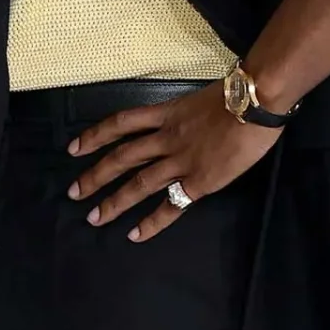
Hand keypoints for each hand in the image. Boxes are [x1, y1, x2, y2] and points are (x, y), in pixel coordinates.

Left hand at [67, 83, 277, 241]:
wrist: (256, 102)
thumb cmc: (238, 95)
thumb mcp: (199, 98)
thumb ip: (184, 114)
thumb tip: (180, 122)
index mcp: (166, 114)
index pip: (121, 123)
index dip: (95, 136)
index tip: (74, 148)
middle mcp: (166, 138)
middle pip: (122, 158)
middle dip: (95, 176)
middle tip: (74, 192)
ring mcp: (181, 161)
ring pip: (139, 183)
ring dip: (114, 202)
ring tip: (94, 218)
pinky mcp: (199, 182)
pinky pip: (171, 206)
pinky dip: (152, 222)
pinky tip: (135, 235)